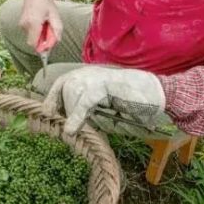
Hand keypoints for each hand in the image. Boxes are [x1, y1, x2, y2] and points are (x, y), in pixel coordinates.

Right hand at [19, 0, 62, 48]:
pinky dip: (35, 31)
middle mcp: (25, 25)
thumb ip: (57, 30)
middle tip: (50, 31)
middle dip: (42, 41)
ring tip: (45, 23)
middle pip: (32, 42)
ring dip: (39, 35)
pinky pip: (29, 32)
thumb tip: (57, 42)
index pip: (33, 44)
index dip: (41, 48)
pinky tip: (40, 21)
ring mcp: (21, 24)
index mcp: (33, 23)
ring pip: (31, 37)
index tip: (49, 45)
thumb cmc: (45, 2)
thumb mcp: (55, 15)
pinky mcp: (21, 23)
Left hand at [43, 65, 166, 134]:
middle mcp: (92, 73)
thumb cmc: (133, 102)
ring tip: (72, 130)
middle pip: (65, 86)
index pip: (63, 82)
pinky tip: (72, 129)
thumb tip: (67, 125)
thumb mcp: (105, 106)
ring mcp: (100, 77)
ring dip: (71, 113)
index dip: (52, 96)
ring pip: (73, 91)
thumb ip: (87, 109)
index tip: (46, 112)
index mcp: (90, 75)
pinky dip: (76, 115)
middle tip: (65, 126)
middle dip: (61, 106)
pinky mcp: (108, 85)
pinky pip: (85, 100)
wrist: (157, 93)